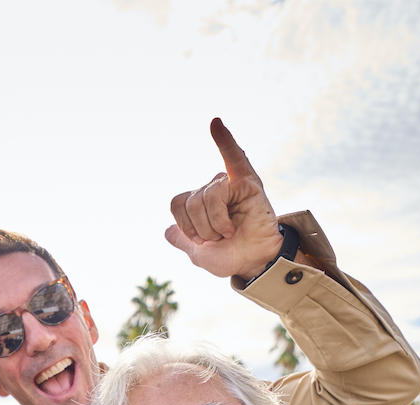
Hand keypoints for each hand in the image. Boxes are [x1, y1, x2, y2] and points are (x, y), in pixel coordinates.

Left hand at [166, 118, 282, 280]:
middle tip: (221, 237)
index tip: (201, 240)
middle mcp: (212, 189)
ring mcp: (229, 184)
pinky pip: (232, 157)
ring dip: (216, 224)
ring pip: (206, 197)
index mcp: (199, 202)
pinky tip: (216, 124)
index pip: (176, 203)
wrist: (252, 264)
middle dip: (202, 229)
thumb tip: (167, 231)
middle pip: (190, 202)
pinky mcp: (247, 182)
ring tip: (230, 231)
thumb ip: (182, 240)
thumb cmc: (230, 257)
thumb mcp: (198, 253)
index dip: (185, 226)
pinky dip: (224, 141)